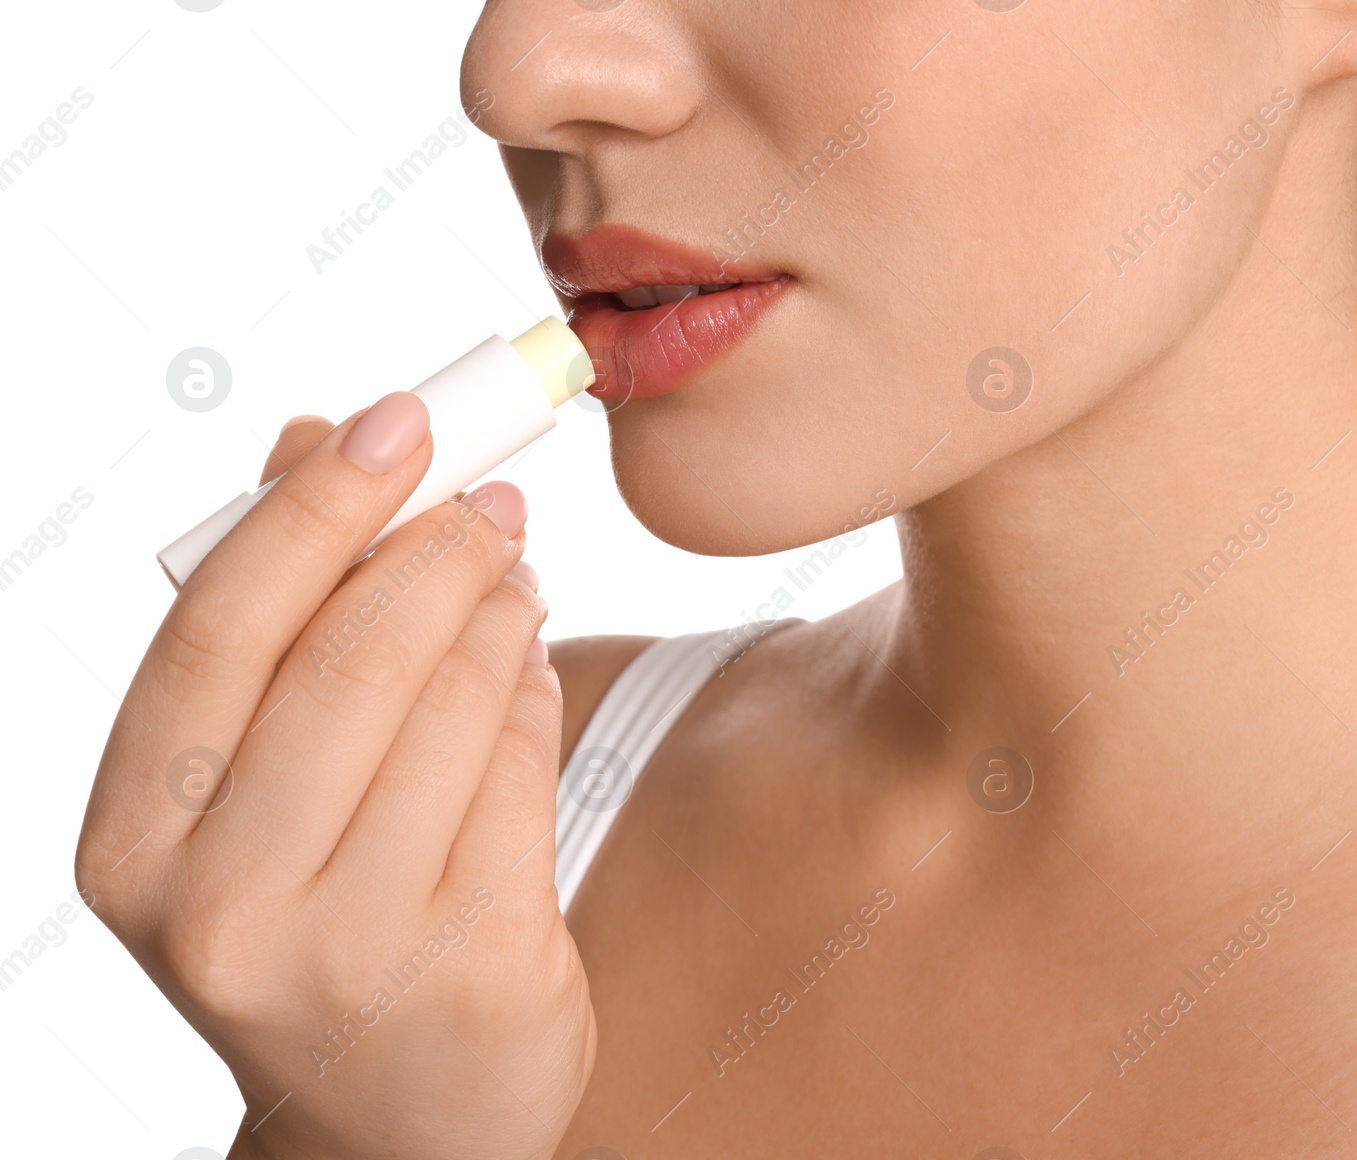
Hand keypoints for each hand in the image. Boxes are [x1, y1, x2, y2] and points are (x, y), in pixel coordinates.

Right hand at [76, 396, 594, 1159]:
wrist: (393, 1121)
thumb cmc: (314, 922)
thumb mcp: (253, 793)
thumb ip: (278, 622)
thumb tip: (310, 443)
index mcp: (135, 846)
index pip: (222, 631)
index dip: (314, 508)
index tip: (392, 420)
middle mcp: (226, 906)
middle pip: (353, 658)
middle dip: (436, 547)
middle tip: (488, 491)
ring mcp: (357, 947)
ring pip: (453, 703)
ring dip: (497, 607)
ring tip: (511, 570)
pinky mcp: (480, 963)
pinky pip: (522, 768)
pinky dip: (533, 689)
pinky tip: (530, 657)